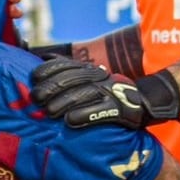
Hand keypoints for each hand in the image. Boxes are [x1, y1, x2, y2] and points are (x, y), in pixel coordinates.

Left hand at [29, 57, 179, 129]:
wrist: (146, 102)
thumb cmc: (108, 94)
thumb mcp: (89, 79)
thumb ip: (68, 71)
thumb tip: (42, 58)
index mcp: (89, 70)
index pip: (65, 65)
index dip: (47, 70)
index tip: (34, 79)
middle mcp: (99, 77)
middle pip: (70, 79)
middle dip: (50, 88)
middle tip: (36, 99)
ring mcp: (110, 92)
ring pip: (83, 94)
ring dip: (63, 102)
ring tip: (48, 112)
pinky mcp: (121, 109)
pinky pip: (101, 111)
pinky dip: (84, 115)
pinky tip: (70, 121)